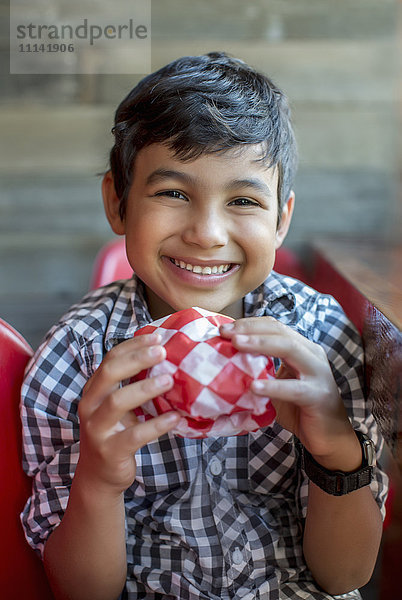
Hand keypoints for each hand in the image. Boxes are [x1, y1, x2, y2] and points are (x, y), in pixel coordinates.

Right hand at [77, 333, 179, 495]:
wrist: (99, 476)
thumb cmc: (115, 433)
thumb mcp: (118, 406)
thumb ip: (132, 385)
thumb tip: (165, 358)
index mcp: (94, 390)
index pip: (110, 359)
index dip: (133, 346)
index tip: (157, 337)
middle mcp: (90, 406)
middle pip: (109, 373)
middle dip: (137, 359)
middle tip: (162, 351)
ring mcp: (97, 429)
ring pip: (117, 402)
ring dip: (145, 388)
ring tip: (169, 380)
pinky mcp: (110, 451)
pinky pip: (135, 435)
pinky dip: (157, 425)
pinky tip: (175, 417)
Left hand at [220, 317, 361, 470]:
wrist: (329, 437)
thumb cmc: (300, 409)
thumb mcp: (278, 383)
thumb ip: (262, 370)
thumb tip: (228, 361)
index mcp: (302, 348)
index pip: (275, 326)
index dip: (250, 324)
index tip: (225, 328)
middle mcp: (312, 354)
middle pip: (280, 332)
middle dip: (250, 329)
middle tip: (226, 333)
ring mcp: (318, 373)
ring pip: (289, 348)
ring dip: (260, 344)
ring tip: (236, 345)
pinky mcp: (318, 395)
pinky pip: (294, 388)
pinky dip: (273, 386)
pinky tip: (254, 386)